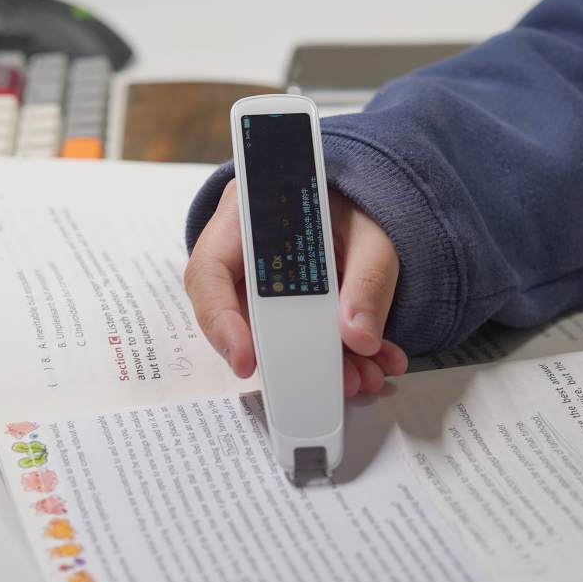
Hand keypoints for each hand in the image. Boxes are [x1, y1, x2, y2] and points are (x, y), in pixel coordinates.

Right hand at [184, 179, 408, 395]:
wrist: (361, 200)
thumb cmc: (354, 203)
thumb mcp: (371, 230)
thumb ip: (369, 278)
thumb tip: (359, 338)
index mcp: (245, 217)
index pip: (209, 272)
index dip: (221, 321)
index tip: (246, 362)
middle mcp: (243, 256)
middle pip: (245, 318)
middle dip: (293, 358)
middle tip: (339, 380)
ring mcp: (263, 286)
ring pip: (276, 337)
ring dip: (323, 363)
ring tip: (365, 375)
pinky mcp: (287, 307)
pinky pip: (302, 339)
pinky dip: (339, 356)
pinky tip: (372, 363)